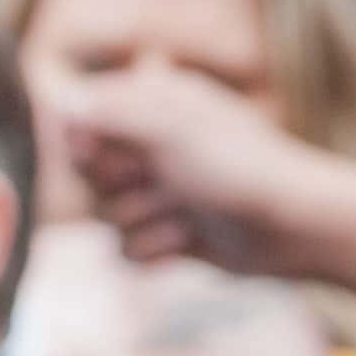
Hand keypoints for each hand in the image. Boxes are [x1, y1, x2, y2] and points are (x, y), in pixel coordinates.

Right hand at [57, 61, 355, 300]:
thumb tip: (62, 104)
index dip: (85, 144)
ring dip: (146, 222)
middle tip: (164, 182)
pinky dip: (158, 251)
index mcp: (154, 104)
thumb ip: (112, 113)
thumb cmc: (240, 168)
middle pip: (87, 176)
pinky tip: (191, 241)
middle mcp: (152, 145)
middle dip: (122, 188)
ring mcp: (158, 192)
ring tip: (188, 214)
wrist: (292, 228)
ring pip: (105, 219)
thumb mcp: (172, 129)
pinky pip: (126, 252)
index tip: (99, 151)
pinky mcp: (166, 234)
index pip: (82, 121)